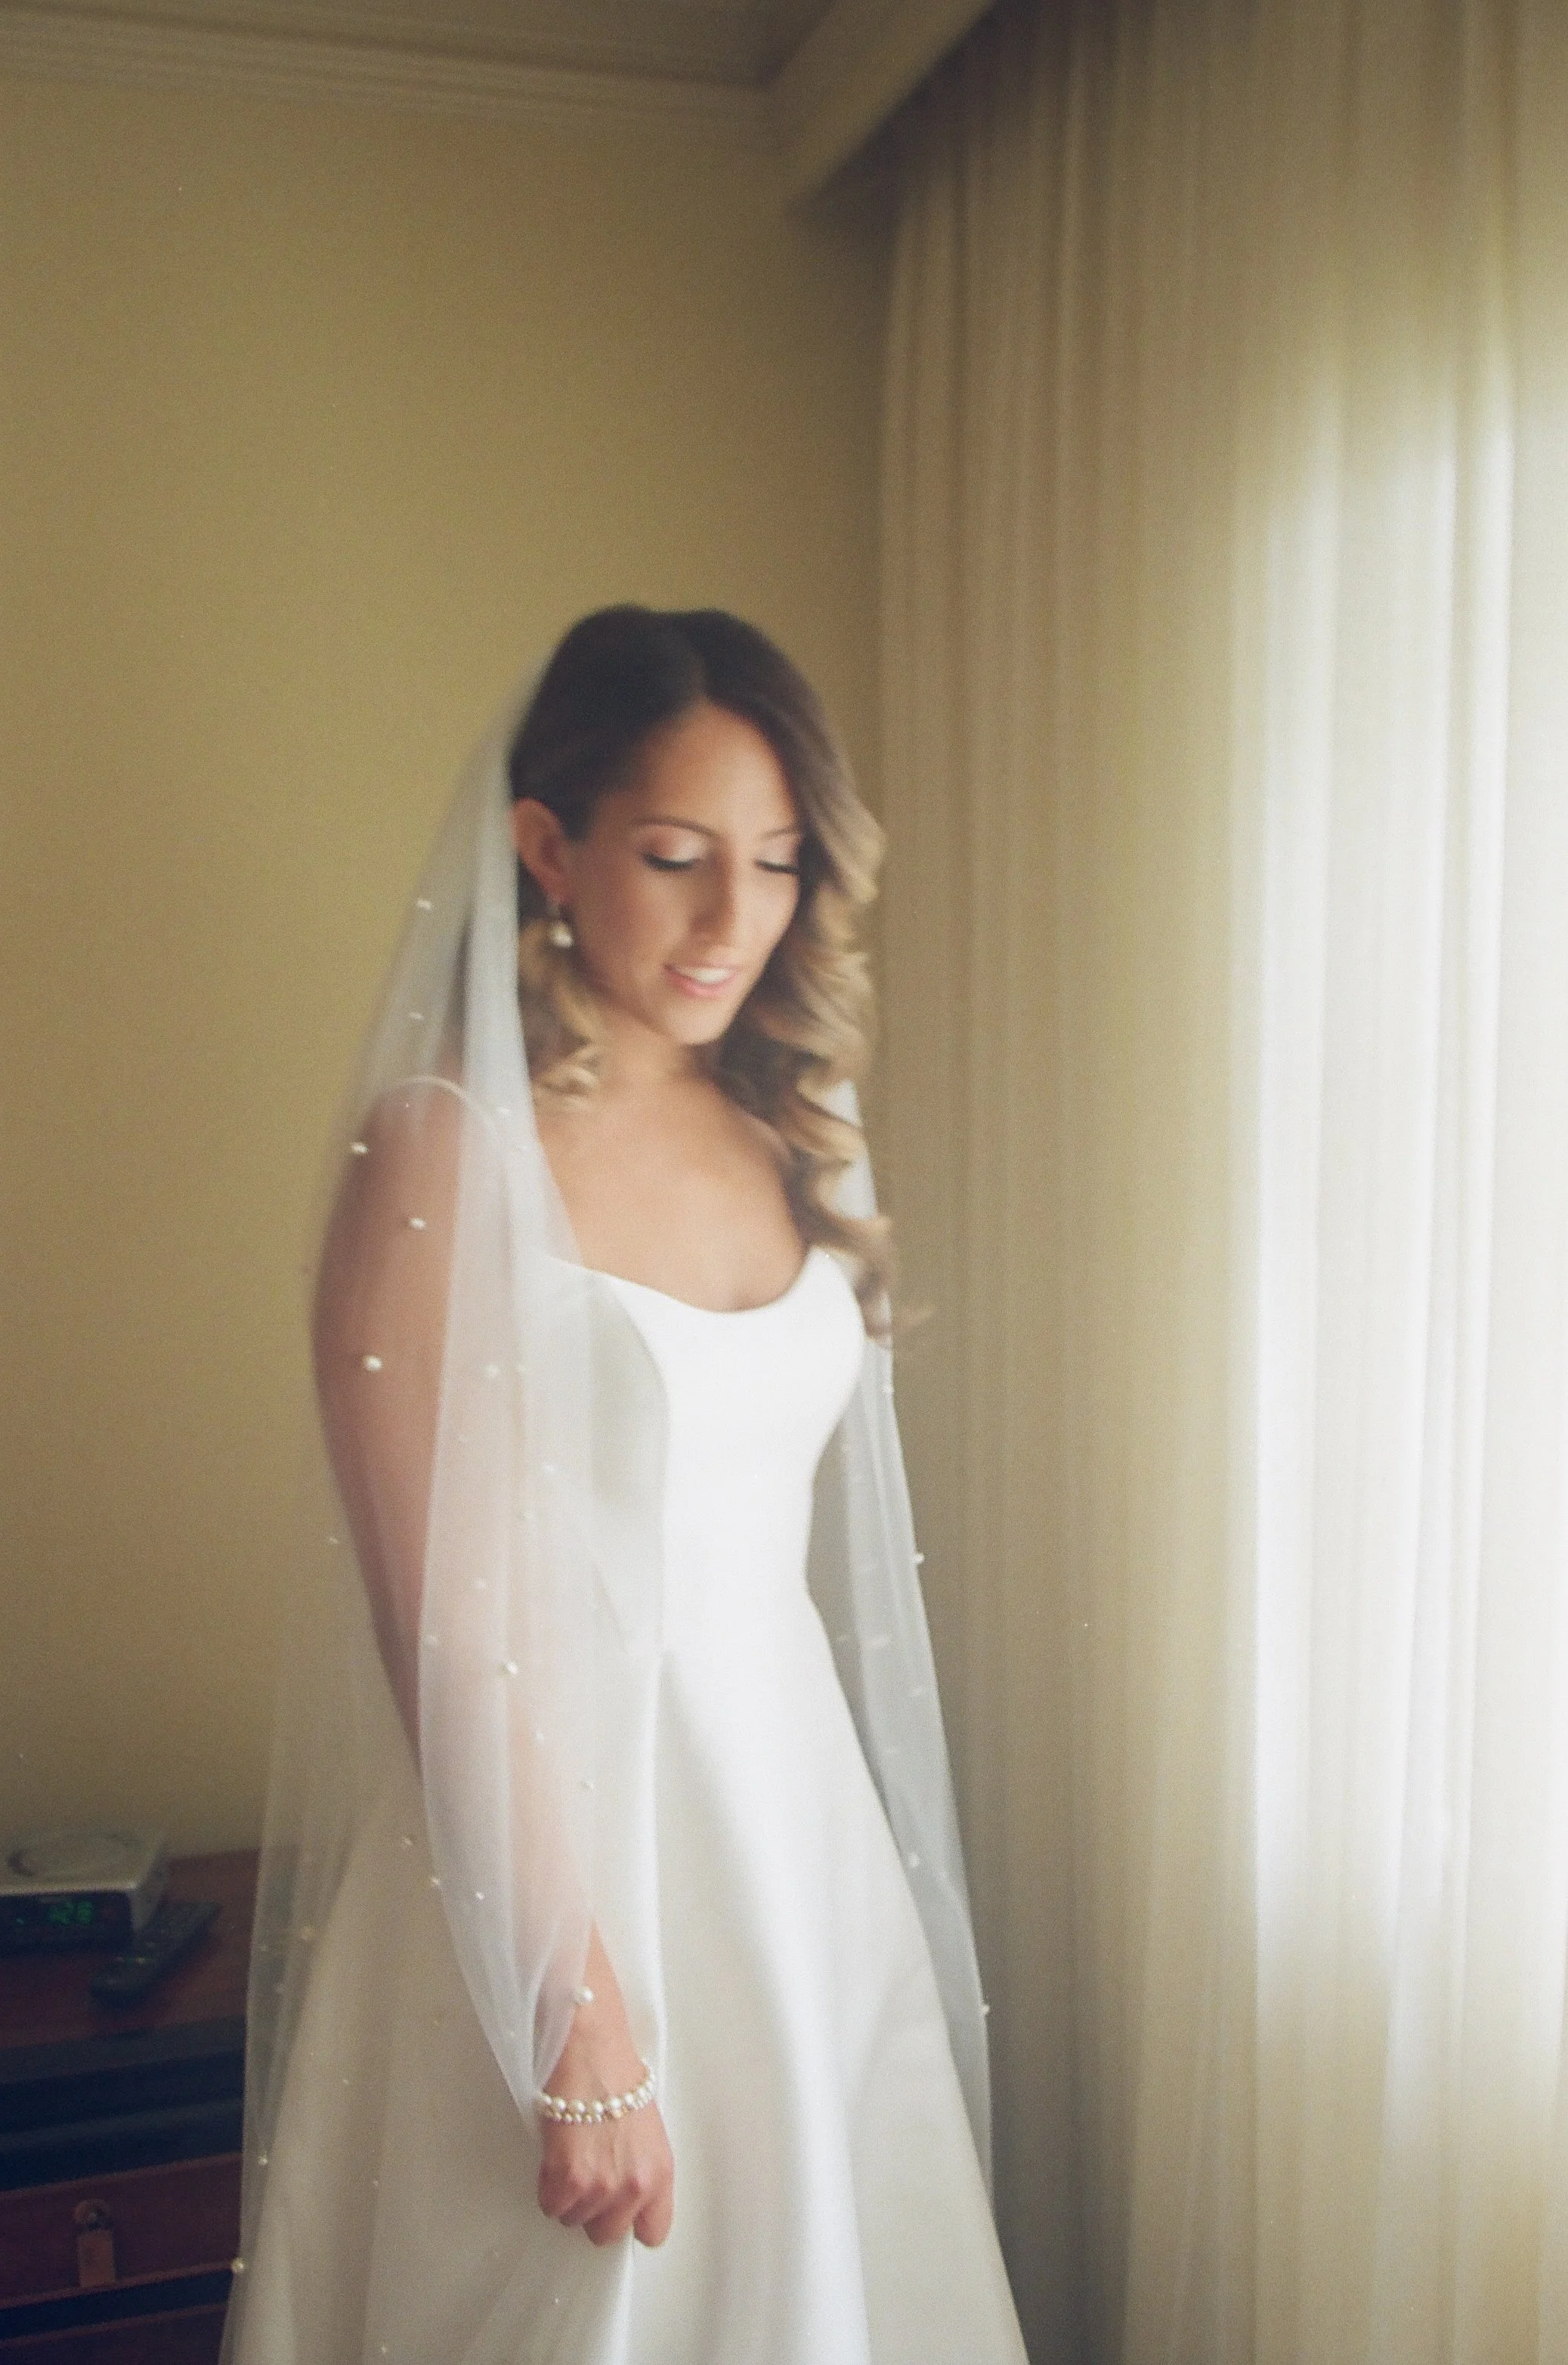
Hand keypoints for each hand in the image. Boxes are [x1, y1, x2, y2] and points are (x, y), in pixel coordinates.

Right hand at [535, 1926, 673, 2246]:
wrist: (591, 2048)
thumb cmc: (618, 2076)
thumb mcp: (648, 2129)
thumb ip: (641, 2169)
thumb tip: (624, 2195)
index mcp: (661, 2173)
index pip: (654, 2232)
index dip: (630, 2221)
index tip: (617, 2209)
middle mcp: (635, 2186)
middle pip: (606, 2233)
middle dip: (593, 2209)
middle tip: (587, 2173)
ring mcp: (602, 2186)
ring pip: (574, 2218)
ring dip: (567, 2194)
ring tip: (571, 2154)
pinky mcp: (569, 2179)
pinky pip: (550, 2205)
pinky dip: (547, 2185)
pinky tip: (555, 2154)